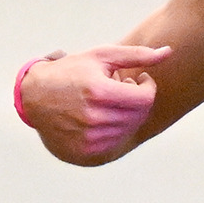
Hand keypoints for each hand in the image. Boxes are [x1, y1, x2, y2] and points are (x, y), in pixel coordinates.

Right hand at [21, 44, 171, 161]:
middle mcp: (94, 117)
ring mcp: (89, 137)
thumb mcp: (101, 56)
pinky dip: (117, 128)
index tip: (141, 79)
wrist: (34, 95)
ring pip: (129, 128)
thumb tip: (169, 52)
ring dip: (127, 113)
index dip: (149, 87)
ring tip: (112, 100)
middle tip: (125, 87)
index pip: (145, 98)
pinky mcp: (85, 150)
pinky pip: (116, 142)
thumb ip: (137, 54)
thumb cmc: (71, 71)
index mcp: (100, 91)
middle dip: (138, 99)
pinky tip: (106, 114)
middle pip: (139, 114)